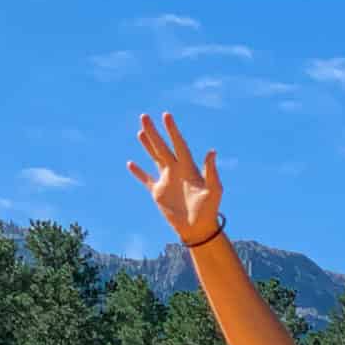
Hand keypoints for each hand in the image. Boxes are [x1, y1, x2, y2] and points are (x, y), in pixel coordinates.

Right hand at [127, 111, 222, 245]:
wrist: (198, 229)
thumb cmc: (209, 210)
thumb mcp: (213, 190)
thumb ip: (211, 171)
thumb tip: (212, 151)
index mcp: (189, 168)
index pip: (179, 144)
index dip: (172, 130)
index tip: (166, 115)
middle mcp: (176, 171)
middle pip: (162, 147)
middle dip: (154, 132)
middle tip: (144, 116)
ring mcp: (166, 180)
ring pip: (154, 158)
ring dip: (147, 145)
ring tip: (140, 131)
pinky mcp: (158, 193)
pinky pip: (146, 179)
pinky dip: (138, 172)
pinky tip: (131, 163)